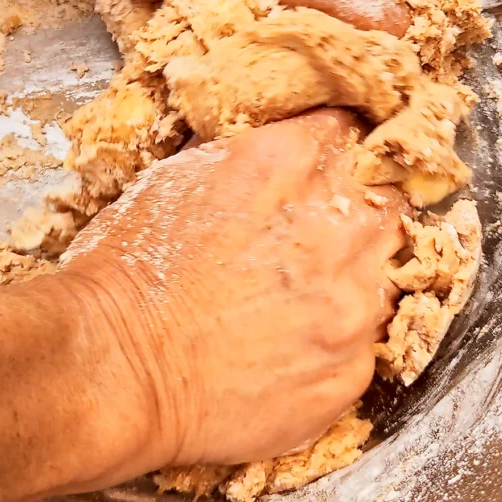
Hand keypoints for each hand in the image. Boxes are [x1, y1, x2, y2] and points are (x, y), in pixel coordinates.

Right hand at [58, 109, 408, 486]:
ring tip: (297, 298)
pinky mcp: (352, 369)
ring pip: (386, 272)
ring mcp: (353, 303)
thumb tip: (280, 139)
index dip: (337, 151)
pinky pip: (367, 341)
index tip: (326, 170)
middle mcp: (338, 227)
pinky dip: (338, 339)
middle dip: (358, 211)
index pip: (351, 131)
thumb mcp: (181, 175)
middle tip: (315, 238)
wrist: (115, 370)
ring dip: (354, 277)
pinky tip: (292, 344)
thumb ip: (251, 150)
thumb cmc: (130, 270)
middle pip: (386, 199)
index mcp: (292, 163)